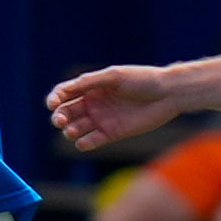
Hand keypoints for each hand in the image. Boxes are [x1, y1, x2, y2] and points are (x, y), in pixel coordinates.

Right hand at [42, 63, 180, 155]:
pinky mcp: (112, 133)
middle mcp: (93, 103)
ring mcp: (102, 119)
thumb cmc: (142, 80)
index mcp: (91, 86)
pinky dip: (84, 143)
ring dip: (70, 130)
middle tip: (60, 121)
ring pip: (76, 127)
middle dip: (60, 117)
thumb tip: (66, 89)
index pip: (65, 93)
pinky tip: (83, 142)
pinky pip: (92, 141)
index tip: (52, 104)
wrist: (168, 95)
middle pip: (67, 112)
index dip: (55, 98)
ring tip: (72, 131)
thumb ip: (90, 82)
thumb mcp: (114, 76)